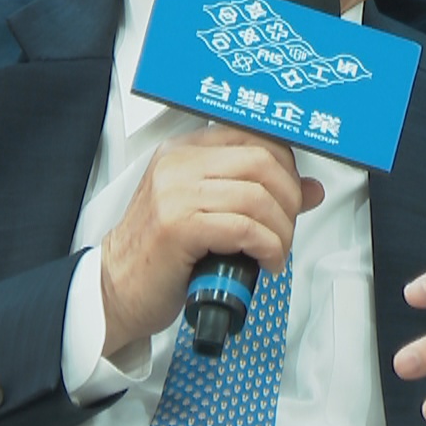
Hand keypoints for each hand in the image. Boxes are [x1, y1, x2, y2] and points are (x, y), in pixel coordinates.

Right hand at [99, 126, 324, 356]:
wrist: (116, 289)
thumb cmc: (159, 255)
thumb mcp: (209, 213)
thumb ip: (255, 194)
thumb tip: (309, 189)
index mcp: (184, 152)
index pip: (253, 136)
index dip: (286, 166)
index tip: (294, 194)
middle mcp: (178, 165)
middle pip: (262, 161)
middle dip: (289, 199)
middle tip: (286, 228)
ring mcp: (175, 193)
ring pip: (257, 196)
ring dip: (281, 230)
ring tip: (276, 251)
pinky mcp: (178, 225)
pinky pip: (244, 227)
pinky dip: (267, 247)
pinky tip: (266, 261)